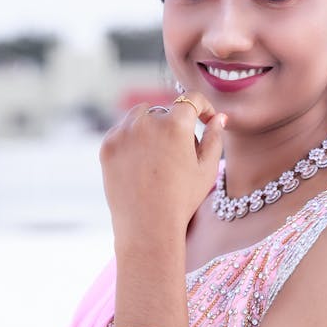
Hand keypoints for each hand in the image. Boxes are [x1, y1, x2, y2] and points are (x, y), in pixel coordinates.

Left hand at [100, 91, 224, 241]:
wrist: (147, 227)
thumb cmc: (182, 200)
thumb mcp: (206, 169)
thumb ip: (215, 138)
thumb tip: (219, 118)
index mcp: (176, 125)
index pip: (191, 99)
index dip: (203, 107)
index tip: (206, 119)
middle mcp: (147, 122)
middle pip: (165, 110)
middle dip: (175, 124)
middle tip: (180, 152)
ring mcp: (123, 133)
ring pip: (141, 116)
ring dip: (152, 127)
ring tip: (159, 157)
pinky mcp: (107, 146)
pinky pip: (122, 131)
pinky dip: (132, 140)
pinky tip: (141, 164)